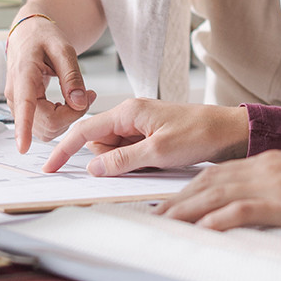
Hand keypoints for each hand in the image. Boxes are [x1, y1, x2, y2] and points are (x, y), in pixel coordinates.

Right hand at [4, 15, 94, 153]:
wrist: (28, 34)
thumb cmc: (42, 37)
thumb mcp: (64, 49)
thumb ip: (72, 76)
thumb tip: (79, 103)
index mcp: (23, 75)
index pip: (24, 106)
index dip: (23, 128)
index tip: (23, 147)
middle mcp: (15, 94)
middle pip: (44, 123)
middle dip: (71, 115)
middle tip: (88, 95)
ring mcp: (17, 104)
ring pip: (44, 129)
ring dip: (66, 119)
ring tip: (79, 95)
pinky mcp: (23, 109)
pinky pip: (43, 125)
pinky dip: (60, 118)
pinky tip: (68, 102)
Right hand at [42, 98, 249, 173]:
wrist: (230, 132)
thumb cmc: (200, 134)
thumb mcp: (158, 152)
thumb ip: (122, 160)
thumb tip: (92, 168)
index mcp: (129, 111)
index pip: (84, 130)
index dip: (64, 150)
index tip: (50, 169)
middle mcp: (132, 115)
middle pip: (98, 143)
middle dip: (106, 161)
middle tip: (139, 164)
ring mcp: (141, 126)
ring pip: (114, 151)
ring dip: (124, 164)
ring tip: (155, 162)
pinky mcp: (151, 136)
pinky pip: (131, 154)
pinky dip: (136, 163)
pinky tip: (157, 164)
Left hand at [155, 150, 280, 229]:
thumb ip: (270, 181)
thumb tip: (245, 199)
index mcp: (265, 160)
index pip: (218, 172)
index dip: (190, 187)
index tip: (171, 201)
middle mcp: (263, 168)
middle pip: (211, 182)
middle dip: (181, 199)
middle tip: (158, 215)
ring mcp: (272, 185)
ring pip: (219, 195)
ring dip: (189, 211)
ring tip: (168, 223)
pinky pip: (244, 211)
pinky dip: (220, 220)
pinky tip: (204, 230)